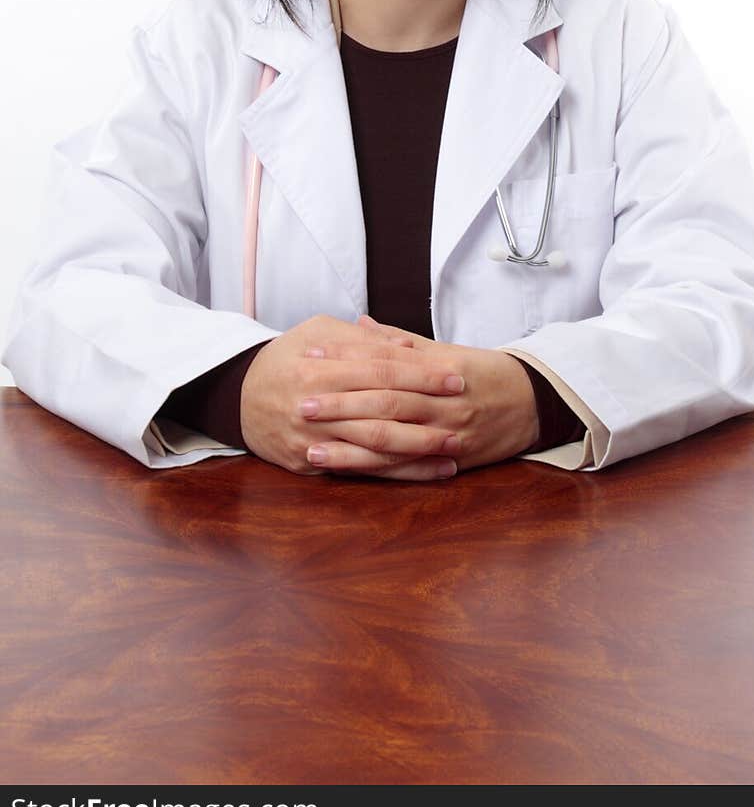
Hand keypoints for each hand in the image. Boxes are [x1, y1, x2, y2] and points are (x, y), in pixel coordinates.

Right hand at [240, 314, 466, 480]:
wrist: (236, 397)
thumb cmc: (285, 357)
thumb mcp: (316, 332)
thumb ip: (361, 340)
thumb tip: (406, 346)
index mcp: (319, 369)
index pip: (381, 371)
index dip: (421, 375)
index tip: (455, 377)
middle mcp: (316, 408)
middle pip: (382, 412)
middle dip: (427, 413)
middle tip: (464, 412)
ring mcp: (313, 442)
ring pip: (374, 448)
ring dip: (418, 451)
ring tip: (455, 449)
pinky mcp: (311, 466)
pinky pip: (361, 472)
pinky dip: (397, 473)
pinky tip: (427, 472)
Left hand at [298, 314, 539, 473]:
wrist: (534, 402)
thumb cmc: (484, 373)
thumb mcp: (445, 351)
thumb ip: (399, 341)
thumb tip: (357, 323)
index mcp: (439, 368)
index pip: (386, 362)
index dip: (348, 360)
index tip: (313, 357)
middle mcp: (443, 400)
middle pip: (385, 402)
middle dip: (341, 403)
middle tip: (301, 401)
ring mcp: (448, 433)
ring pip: (393, 439)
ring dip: (348, 444)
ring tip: (309, 444)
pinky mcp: (451, 460)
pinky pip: (407, 468)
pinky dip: (374, 469)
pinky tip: (344, 469)